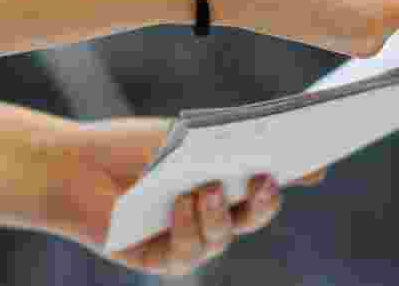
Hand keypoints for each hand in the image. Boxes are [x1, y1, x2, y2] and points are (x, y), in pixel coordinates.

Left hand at [58, 117, 326, 277]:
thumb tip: (289, 139)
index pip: (275, 181)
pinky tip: (179, 203)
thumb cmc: (140, 149)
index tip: (319, 157)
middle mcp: (218, 215)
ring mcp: (193, 240)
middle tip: (265, 178)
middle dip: (266, 200)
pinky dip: (186, 225)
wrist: (79, 167)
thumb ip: (240, 142)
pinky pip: (188, 252)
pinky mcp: (163, 260)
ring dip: (218, 212)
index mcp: (233, 183)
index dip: (300, 172)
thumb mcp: (195, 138)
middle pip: (257, 215)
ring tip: (205, 187)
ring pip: (224, 235)